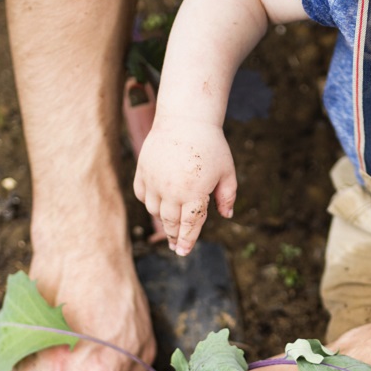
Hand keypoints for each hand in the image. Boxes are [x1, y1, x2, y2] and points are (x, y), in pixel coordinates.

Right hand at [133, 115, 236, 255]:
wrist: (185, 119)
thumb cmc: (210, 145)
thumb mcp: (227, 171)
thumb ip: (227, 196)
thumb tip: (227, 215)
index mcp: (194, 193)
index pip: (190, 225)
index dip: (187, 240)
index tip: (183, 252)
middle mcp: (172, 190)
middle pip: (170, 222)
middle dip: (175, 235)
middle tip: (177, 245)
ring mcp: (155, 180)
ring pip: (155, 210)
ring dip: (163, 218)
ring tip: (171, 223)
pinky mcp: (143, 171)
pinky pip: (143, 194)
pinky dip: (150, 201)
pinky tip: (158, 203)